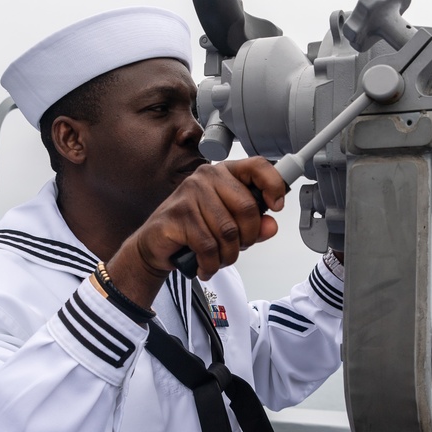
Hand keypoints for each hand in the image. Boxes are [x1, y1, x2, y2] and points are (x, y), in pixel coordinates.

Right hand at [106, 157, 286, 306]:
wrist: (154, 243)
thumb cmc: (194, 229)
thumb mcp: (230, 226)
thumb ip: (254, 225)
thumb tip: (271, 226)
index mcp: (224, 173)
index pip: (257, 166)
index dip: (273, 185)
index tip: (276, 206)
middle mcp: (206, 177)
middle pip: (247, 208)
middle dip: (248, 238)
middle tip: (237, 247)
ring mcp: (190, 194)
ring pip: (229, 232)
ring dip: (228, 255)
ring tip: (219, 258)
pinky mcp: (178, 215)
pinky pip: (208, 246)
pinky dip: (210, 263)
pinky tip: (205, 265)